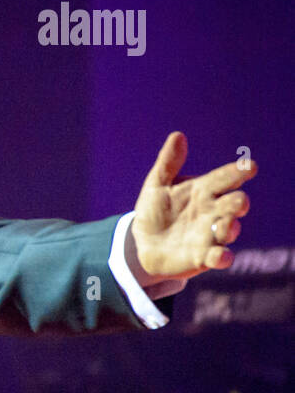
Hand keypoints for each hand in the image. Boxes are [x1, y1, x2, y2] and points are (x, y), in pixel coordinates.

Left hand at [129, 131, 256, 283]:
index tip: (250, 166)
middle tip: (238, 200)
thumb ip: (168, 163)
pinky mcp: (203, 257)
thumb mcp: (156, 185)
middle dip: (237, 202)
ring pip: (228, 230)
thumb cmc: (156, 211)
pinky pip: (218, 257)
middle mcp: (212, 212)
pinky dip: (221, 257)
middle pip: (233, 204)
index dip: (237, 172)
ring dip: (230, 228)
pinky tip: (220, 255)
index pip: (224, 178)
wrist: (143, 243)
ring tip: (227, 225)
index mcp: (203, 191)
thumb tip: (178, 135)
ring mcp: (210, 235)